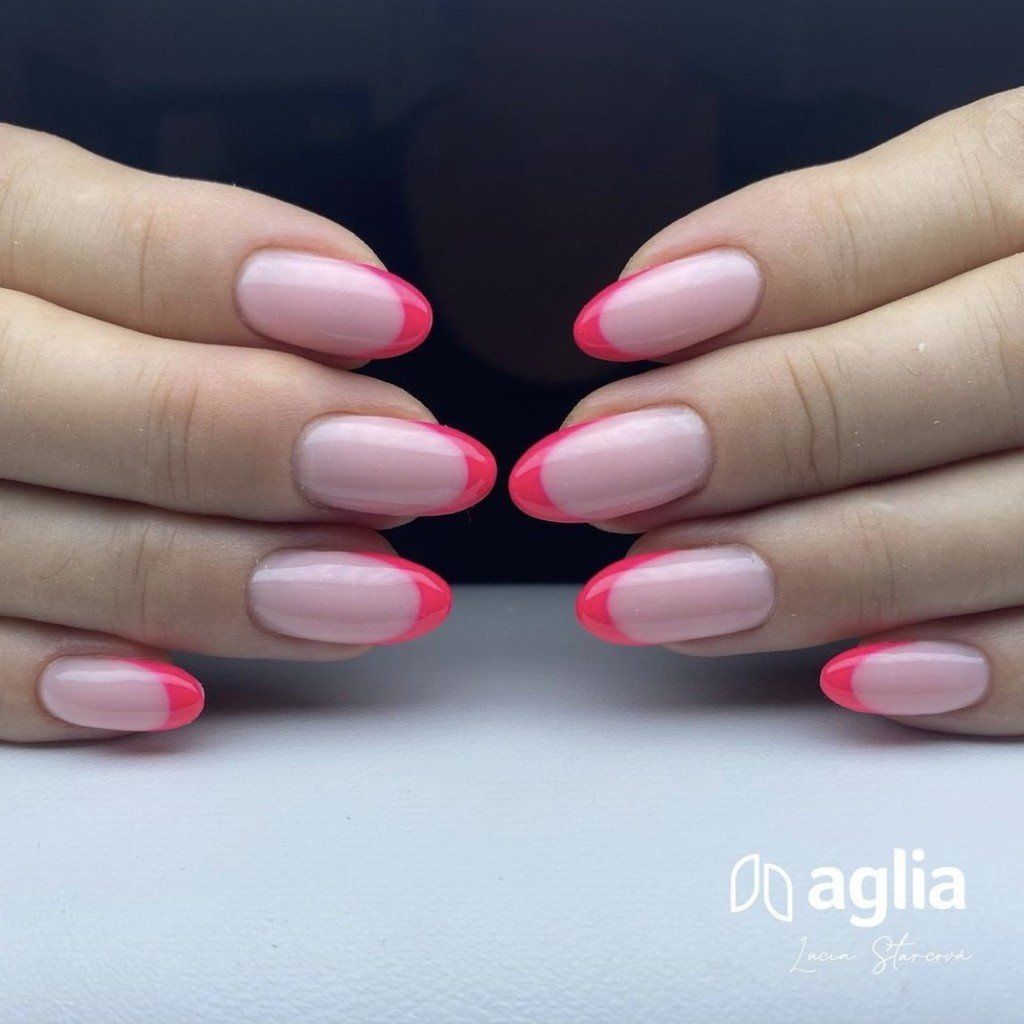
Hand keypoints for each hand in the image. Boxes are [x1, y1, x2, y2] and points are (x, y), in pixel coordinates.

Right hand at [0, 124, 493, 741]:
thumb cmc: (21, 298)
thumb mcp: (64, 226)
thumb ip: (182, 265)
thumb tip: (358, 311)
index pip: (123, 255)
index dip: (263, 291)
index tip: (398, 319)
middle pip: (118, 423)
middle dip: (285, 448)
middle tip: (433, 468)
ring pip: (57, 559)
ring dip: (231, 585)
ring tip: (382, 591)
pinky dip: (60, 688)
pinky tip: (177, 695)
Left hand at [511, 87, 1023, 735]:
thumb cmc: (1002, 298)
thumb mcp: (957, 226)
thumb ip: (840, 256)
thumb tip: (651, 320)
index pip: (956, 195)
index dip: (779, 263)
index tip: (609, 328)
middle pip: (986, 363)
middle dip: (765, 426)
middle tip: (587, 473)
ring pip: (1021, 518)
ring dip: (821, 565)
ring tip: (648, 589)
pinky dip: (980, 672)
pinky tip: (846, 678)